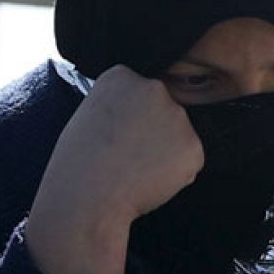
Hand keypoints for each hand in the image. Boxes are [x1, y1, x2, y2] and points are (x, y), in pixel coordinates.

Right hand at [25, 65, 204, 273]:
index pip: (139, 91)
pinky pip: (189, 160)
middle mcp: (155, 88)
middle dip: (152, 131)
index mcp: (122, 75)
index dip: (129, 116)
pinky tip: (149, 180)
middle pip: (163, 110)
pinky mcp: (195, 146)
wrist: (87, 197)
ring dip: (165, 151)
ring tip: (134, 168)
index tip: (115, 132)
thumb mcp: (89, 115)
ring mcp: (178, 117)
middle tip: (126, 153)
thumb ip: (121, 105)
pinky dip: (176, 173)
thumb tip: (143, 112)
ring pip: (179, 136)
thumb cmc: (78, 162)